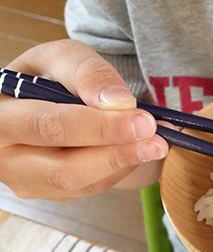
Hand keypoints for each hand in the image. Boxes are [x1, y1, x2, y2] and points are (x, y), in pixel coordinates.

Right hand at [0, 39, 168, 200]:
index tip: (142, 121)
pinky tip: (141, 150)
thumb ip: (88, 72)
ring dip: (124, 164)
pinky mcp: (51, 192)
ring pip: (80, 184)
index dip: (99, 127)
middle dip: (116, 153)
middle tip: (158, 141)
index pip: (48, 126)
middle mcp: (4, 156)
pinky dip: (120, 169)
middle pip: (63, 168)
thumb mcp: (64, 58)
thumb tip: (118, 103)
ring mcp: (26, 180)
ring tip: (157, 144)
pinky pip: (90, 188)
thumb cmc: (50, 77)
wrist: (46, 101)